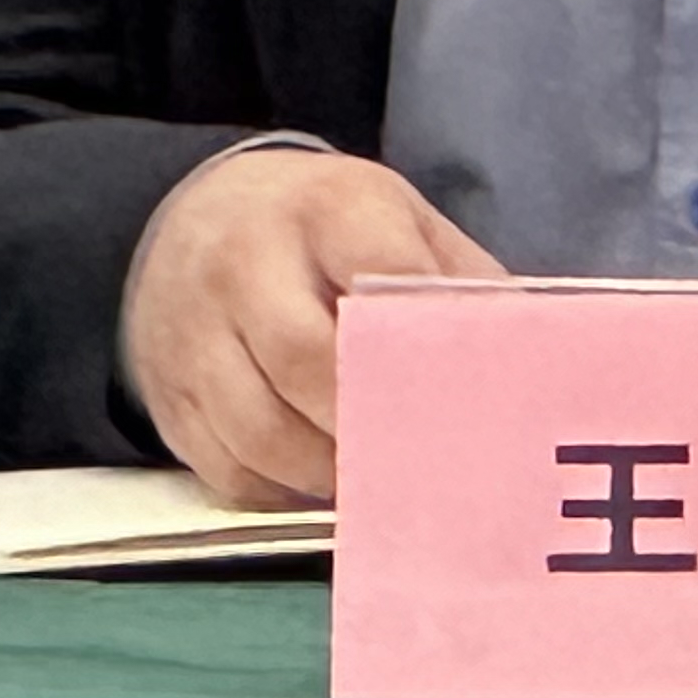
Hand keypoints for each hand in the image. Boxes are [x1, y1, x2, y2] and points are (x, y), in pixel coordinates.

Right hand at [121, 142, 504, 503]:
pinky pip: (227, 470)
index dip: (422, 344)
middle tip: (424, 460)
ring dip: (329, 472)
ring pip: (262, 431)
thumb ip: (456, 280)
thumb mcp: (396, 219)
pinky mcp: (169, 397)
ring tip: (381, 484)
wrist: (192, 218)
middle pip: (306, 359)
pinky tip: (321, 485)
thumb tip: (528, 357)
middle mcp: (247, 262)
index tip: (466, 397)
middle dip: (371, 420)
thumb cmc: (323, 229)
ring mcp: (195, 332)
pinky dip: (282, 492)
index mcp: (326, 206)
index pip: (379, 271)